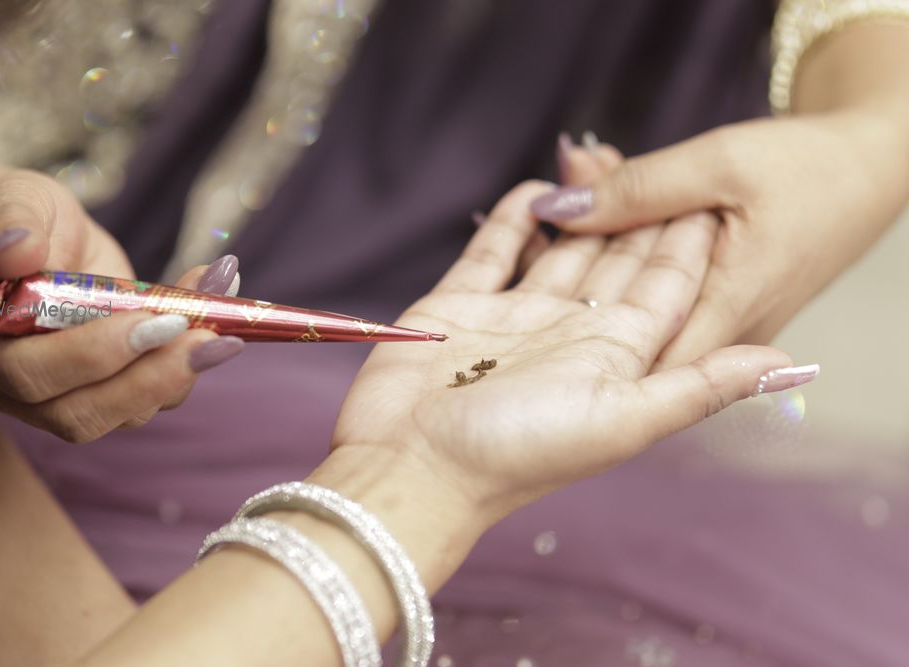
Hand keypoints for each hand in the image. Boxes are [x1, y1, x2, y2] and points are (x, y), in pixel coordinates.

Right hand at [0, 159, 243, 441]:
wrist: (30, 232)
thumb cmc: (14, 217)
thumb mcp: (7, 201)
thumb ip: (8, 222)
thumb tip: (18, 251)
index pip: (30, 372)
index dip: (94, 353)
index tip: (156, 318)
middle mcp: (11, 387)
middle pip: (81, 413)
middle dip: (151, 378)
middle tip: (209, 337)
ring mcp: (61, 396)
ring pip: (124, 413)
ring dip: (179, 372)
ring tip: (224, 326)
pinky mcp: (107, 389)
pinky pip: (151, 395)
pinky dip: (189, 362)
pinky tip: (218, 318)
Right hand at [332, 182, 815, 525]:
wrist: (410, 468)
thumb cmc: (515, 452)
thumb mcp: (621, 419)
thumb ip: (699, 385)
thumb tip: (790, 365)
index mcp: (614, 358)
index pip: (665, 286)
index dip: (689, 239)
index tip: (713, 190)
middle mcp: (569, 334)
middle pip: (615, 259)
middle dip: (638, 209)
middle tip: (653, 153)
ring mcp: (513, 317)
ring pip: (559, 249)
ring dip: (582, 207)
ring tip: (597, 158)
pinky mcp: (460, 305)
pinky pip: (495, 250)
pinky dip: (514, 218)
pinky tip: (537, 187)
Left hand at [535, 113, 908, 369]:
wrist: (870, 165)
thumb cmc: (808, 165)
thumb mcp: (717, 163)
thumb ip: (637, 190)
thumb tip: (556, 207)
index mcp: (723, 310)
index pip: (629, 362)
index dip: (560, 344)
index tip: (511, 314)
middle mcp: (716, 330)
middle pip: (617, 323)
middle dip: (569, 277)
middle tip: (537, 223)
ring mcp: (714, 319)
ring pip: (627, 302)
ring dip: (591, 251)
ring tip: (560, 201)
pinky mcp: (712, 300)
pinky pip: (646, 287)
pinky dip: (616, 244)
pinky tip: (586, 206)